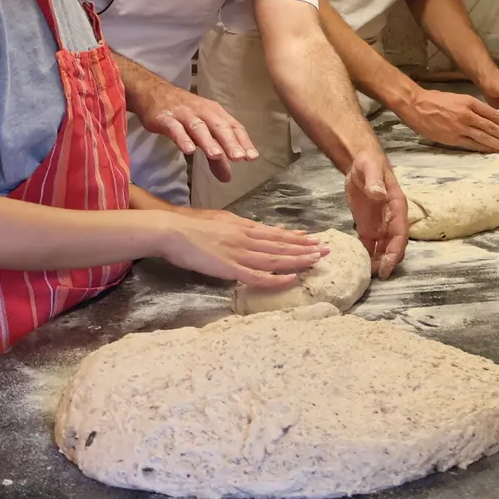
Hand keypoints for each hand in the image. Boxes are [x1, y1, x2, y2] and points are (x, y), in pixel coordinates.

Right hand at [131, 81, 255, 182]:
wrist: (152, 91)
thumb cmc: (183, 113)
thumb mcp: (202, 131)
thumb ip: (215, 156)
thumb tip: (228, 178)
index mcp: (215, 113)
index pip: (233, 127)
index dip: (243, 141)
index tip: (252, 157)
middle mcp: (202, 111)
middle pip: (219, 127)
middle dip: (229, 142)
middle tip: (239, 157)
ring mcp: (184, 114)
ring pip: (198, 127)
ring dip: (208, 141)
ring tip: (216, 155)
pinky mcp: (166, 118)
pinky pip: (175, 129)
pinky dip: (182, 138)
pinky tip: (188, 150)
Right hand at [150, 209, 324, 288]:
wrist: (172, 230)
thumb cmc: (190, 225)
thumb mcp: (219, 220)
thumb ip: (237, 227)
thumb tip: (251, 230)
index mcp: (242, 227)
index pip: (275, 233)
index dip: (295, 237)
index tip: (312, 238)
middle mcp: (246, 239)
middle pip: (281, 245)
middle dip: (305, 247)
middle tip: (326, 249)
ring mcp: (239, 254)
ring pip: (276, 258)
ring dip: (298, 259)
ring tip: (317, 260)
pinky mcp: (230, 269)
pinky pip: (257, 276)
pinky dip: (276, 278)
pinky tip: (291, 279)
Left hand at [344, 148, 407, 277]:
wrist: (359, 162)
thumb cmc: (369, 164)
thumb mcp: (371, 168)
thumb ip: (375, 181)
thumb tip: (380, 194)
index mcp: (396, 207)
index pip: (400, 233)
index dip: (395, 250)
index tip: (388, 264)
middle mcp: (391, 219)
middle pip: (394, 245)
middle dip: (388, 261)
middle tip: (378, 276)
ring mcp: (380, 225)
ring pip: (383, 249)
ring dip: (378, 262)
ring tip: (367, 275)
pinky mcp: (367, 227)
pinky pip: (370, 246)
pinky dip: (367, 257)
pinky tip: (359, 267)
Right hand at [398, 88, 498, 152]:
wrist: (416, 105)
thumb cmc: (434, 100)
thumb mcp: (456, 98)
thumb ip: (470, 107)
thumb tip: (482, 117)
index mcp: (469, 102)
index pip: (492, 114)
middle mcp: (467, 115)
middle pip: (491, 127)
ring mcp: (460, 128)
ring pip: (484, 137)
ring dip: (497, 143)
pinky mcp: (453, 138)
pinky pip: (472, 145)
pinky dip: (483, 148)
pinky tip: (491, 151)